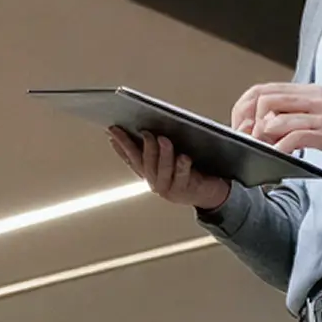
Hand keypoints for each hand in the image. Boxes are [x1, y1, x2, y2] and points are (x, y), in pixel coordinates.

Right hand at [109, 127, 229, 211]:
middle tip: (145, 132)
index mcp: (149, 173)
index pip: (130, 156)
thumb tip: (143, 128)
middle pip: (144, 163)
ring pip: (162, 170)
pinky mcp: (185, 190)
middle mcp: (155, 182)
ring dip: (162, 154)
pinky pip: (182, 177)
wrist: (209, 194)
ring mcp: (169, 188)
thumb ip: (156, 148)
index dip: (120, 144)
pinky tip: (183, 157)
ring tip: (163, 139)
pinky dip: (182, 166)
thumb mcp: (169, 159)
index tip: (113, 129)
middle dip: (143, 147)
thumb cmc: (189, 173)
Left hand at [233, 83, 321, 160]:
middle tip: (250, 139)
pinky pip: (296, 138)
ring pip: (278, 119)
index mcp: (305, 91)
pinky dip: (281, 148)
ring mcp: (319, 115)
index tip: (241, 125)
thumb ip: (291, 114)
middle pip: (266, 100)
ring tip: (262, 149)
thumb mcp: (315, 112)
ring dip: (263, 137)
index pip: (264, 90)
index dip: (246, 107)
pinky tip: (279, 155)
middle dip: (251, 121)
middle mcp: (311, 99)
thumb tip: (261, 128)